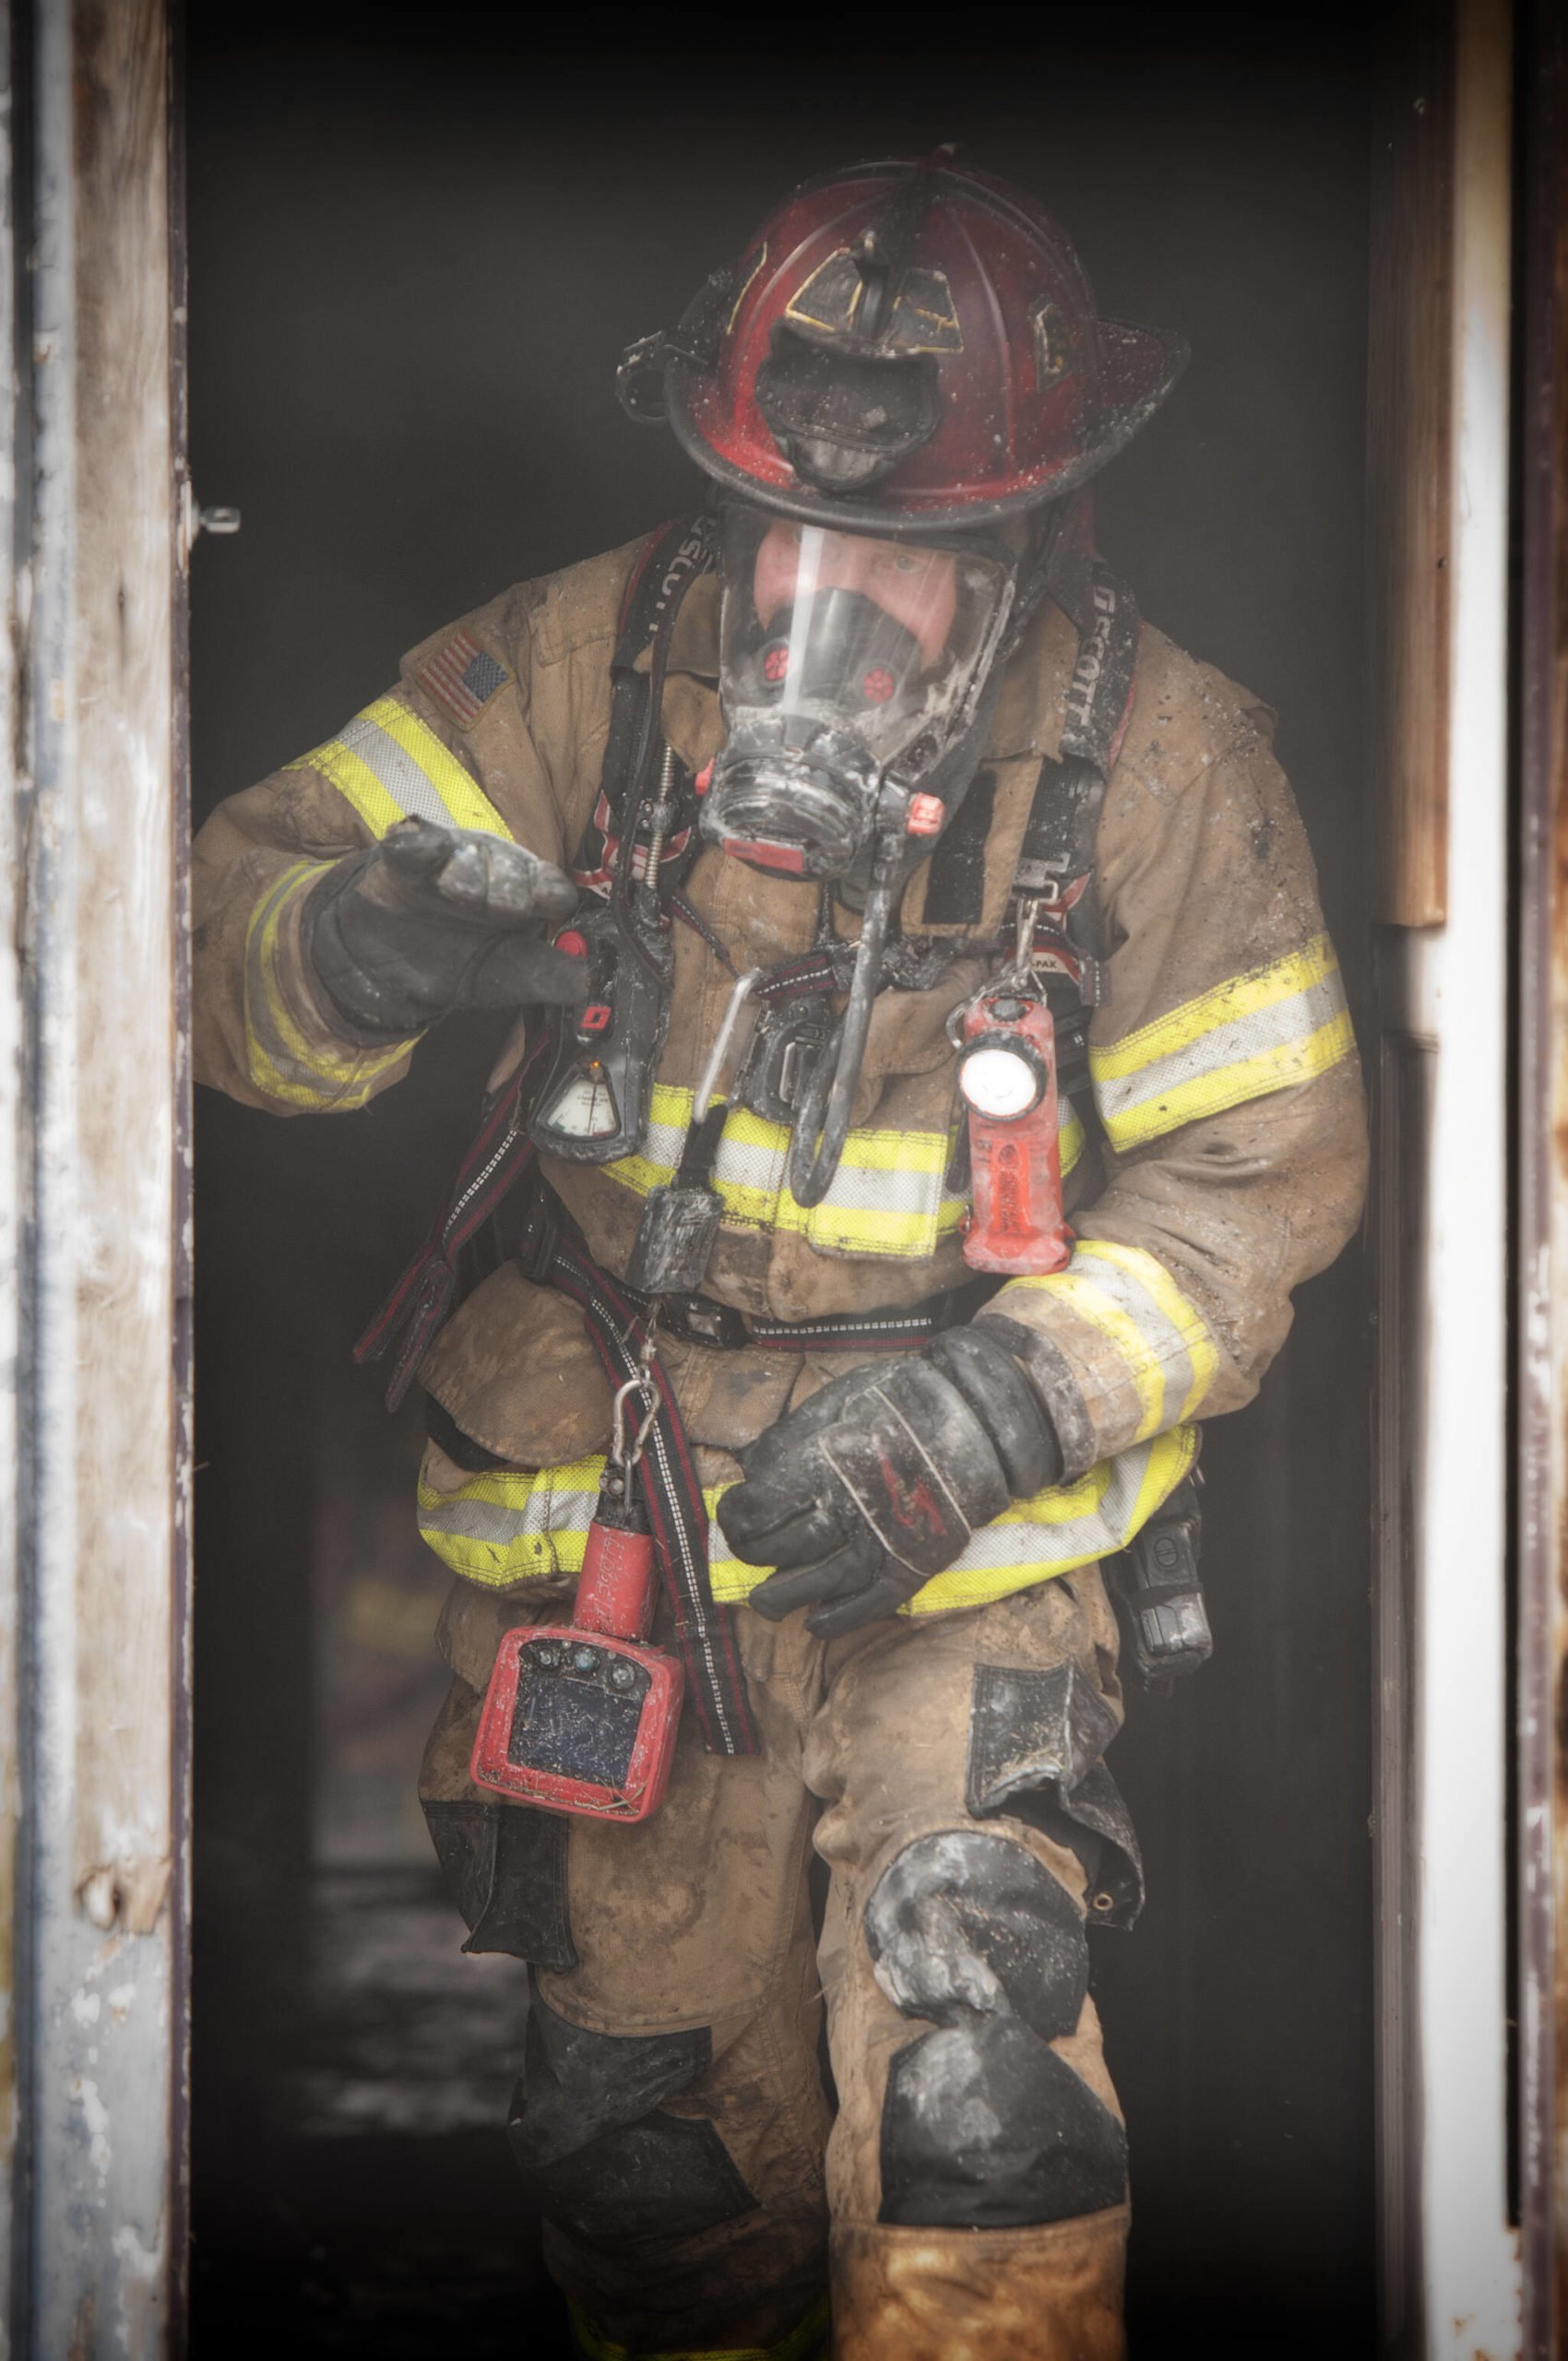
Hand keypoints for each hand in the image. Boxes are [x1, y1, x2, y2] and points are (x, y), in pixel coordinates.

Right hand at [302, 818, 587, 1039]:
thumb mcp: (503, 978)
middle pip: (511, 866)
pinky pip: (416, 843)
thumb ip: (547, 979)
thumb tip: (592, 985)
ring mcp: (451, 858)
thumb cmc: (454, 965)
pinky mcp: (408, 855)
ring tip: (456, 892)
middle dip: (508, 885)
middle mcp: (494, 870)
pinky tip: (414, 848)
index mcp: (528, 897)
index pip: (549, 885)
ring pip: (468, 852)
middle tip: (500, 907)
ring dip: (467, 871)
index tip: (549, 901)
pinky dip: (417, 845)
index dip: (549, 891)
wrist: (386, 971)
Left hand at [717, 1330, 1060, 1636]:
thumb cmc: (905, 1400)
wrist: (981, 1418)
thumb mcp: (840, 1398)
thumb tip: (750, 1466)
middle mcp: (844, 1510)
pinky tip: (814, 1622)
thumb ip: (792, 1436)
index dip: (736, 1518)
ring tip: (766, 1601)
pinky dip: (836, 1618)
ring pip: (814, 1584)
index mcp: (821, 1466)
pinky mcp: (910, 1565)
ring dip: (782, 1597)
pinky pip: (866, 1605)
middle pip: (778, 1550)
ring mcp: (879, 1543)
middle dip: (752, 1556)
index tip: (735, 1515)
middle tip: (746, 1553)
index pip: (757, 1509)